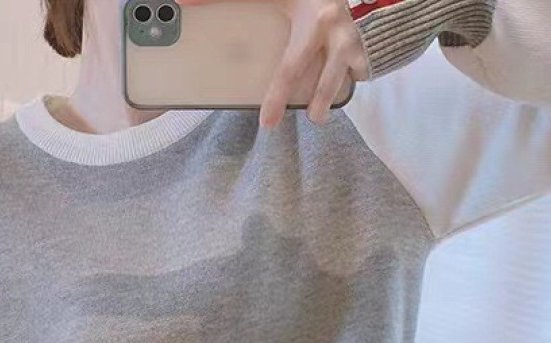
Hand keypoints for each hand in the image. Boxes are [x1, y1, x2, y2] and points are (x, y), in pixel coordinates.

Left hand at [176, 0, 369, 127]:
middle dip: (316, 104)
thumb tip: (185, 6)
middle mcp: (337, 28)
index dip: (277, 97)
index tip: (267, 122)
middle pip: (323, 80)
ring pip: (342, 80)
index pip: (290, 67)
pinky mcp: (365, 45)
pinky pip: (359, 72)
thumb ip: (230, 2)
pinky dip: (350, 79)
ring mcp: (354, 39)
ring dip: (329, 99)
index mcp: (312, 16)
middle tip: (304, 121)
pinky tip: (341, 82)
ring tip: (317, 114)